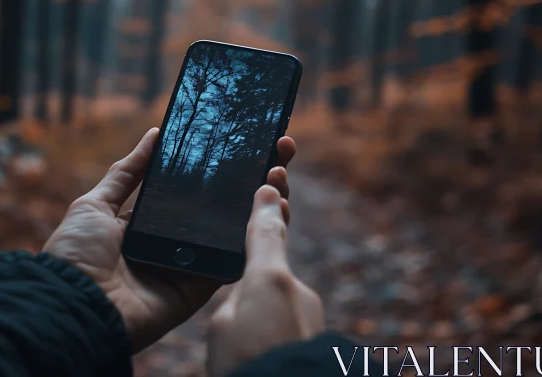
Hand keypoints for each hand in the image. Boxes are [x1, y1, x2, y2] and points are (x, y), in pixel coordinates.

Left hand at [43, 127, 296, 351]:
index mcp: (149, 221)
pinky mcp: (199, 289)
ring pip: (233, 232)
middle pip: (220, 208)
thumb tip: (154, 134)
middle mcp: (173, 241)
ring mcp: (189, 265)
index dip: (220, 168)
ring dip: (261, 204)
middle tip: (278, 151)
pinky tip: (273, 210)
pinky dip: (253, 240)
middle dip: (252, 179)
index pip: (193, 190)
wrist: (74, 305)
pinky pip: (231, 263)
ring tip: (281, 175)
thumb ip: (127, 172)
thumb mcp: (95, 203)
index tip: (247, 141)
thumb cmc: (76, 253)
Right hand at [206, 185, 324, 376]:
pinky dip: (274, 337)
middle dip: (253, 290)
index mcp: (268, 278)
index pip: (265, 231)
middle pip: (270, 276)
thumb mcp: (222, 325)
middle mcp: (297, 291)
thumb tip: (249, 297)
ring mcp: (311, 317)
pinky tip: (263, 355)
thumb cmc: (247, 363)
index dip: (265, 207)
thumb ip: (234, 298)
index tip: (271, 183)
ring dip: (263, 321)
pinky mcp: (319, 341)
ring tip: (248, 348)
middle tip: (244, 303)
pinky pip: (289, 328)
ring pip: (279, 307)